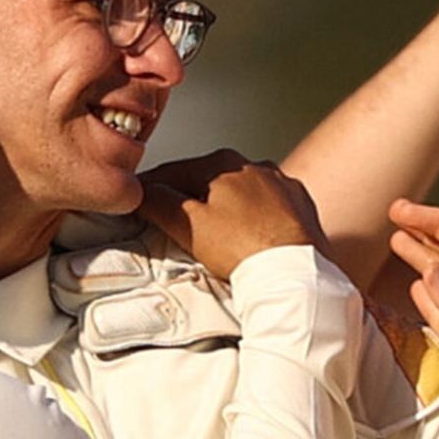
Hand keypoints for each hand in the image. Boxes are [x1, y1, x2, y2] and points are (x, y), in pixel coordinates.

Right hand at [136, 150, 327, 278]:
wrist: (295, 275)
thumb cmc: (243, 249)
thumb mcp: (188, 225)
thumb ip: (159, 202)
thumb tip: (141, 191)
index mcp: (223, 164)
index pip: (173, 171)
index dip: (150, 188)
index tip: (137, 201)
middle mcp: (255, 166)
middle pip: (208, 181)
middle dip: (188, 198)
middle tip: (171, 222)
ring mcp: (282, 185)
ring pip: (240, 193)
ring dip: (223, 207)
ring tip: (212, 234)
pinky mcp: (301, 207)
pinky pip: (268, 208)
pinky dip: (253, 218)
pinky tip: (248, 237)